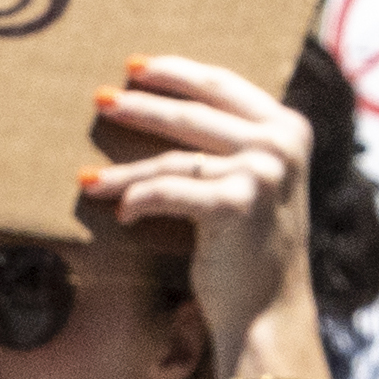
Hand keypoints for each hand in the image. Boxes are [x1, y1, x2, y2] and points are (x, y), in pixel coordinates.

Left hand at [85, 54, 319, 377]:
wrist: (270, 312)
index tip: (136, 67)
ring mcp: (262, 170)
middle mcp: (281, 142)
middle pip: (194, 112)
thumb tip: (172, 109)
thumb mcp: (256, 182)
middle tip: (100, 99)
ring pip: (175, 157)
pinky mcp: (237, 202)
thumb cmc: (252, 249)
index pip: (224, 85)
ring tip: (88, 176)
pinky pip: (171, 190)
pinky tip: (119, 209)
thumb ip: (234, 146)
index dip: (177, 73)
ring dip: (125, 167)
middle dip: (143, 104)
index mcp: (289, 127)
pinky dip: (139, 197)